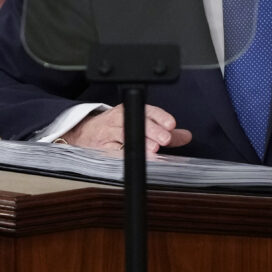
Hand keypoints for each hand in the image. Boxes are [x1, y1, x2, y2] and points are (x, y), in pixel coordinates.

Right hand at [61, 103, 192, 152]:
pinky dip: (123, 156)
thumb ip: (165, 131)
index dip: (160, 117)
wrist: (85, 133)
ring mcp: (108, 132)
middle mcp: (120, 118)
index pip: (147, 110)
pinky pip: (111, 151)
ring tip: (153, 152)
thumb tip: (187, 136)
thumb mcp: (141, 124)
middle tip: (165, 140)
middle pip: (136, 122)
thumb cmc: (117, 128)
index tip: (171, 124)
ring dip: (140, 143)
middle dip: (152, 130)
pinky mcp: (100, 147)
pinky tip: (133, 160)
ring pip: (124, 135)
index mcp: (131, 110)